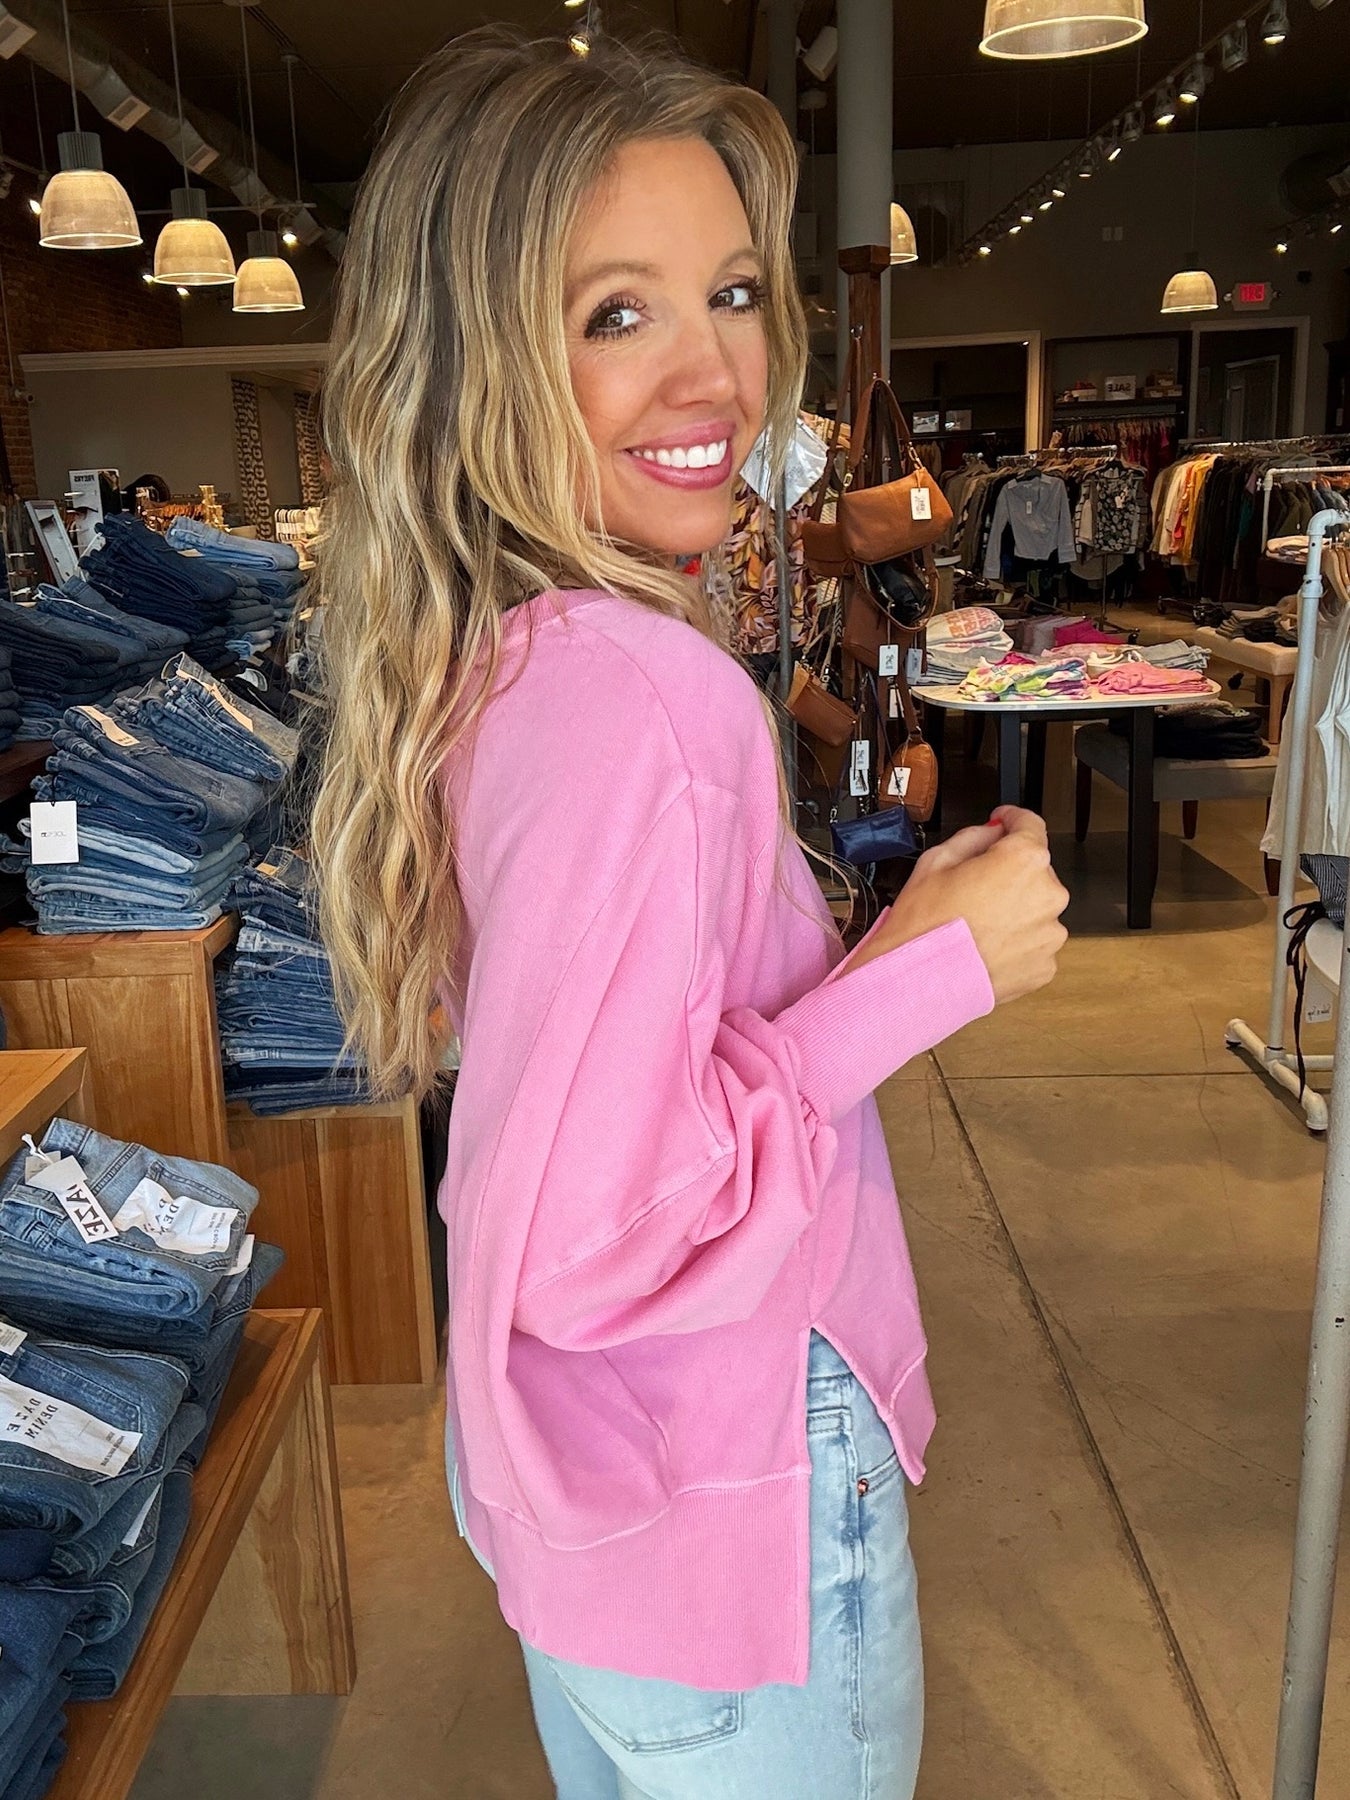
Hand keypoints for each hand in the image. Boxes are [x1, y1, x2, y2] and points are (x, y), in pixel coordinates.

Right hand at [845, 807, 1068, 1004]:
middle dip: (1009, 872)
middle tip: (975, 887)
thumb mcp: (936, 861)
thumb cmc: (925, 924)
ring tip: (977, 923)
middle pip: (1034, 870)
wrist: (920, 981)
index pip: (1030, 825)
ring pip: (1035, 908)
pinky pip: (1034, 942)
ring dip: (1014, 909)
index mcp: (1023, 861)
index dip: (1012, 819)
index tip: (1005, 822)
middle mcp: (1047, 894)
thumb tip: (991, 832)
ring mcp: (1049, 934)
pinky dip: (1015, 941)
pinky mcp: (1045, 965)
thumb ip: (974, 837)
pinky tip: (985, 945)